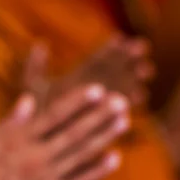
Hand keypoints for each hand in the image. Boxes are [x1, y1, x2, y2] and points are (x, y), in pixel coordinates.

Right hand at [0, 85, 128, 179]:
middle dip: (99, 116)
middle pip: (73, 133)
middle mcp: (34, 157)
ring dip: (104, 137)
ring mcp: (45, 179)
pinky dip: (97, 170)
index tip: (98, 90)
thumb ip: (9, 124)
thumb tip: (28, 100)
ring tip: (124, 121)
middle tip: (122, 101)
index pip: (54, 116)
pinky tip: (115, 158)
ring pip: (80, 154)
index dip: (77, 102)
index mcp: (18, 141)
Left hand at [25, 36, 153, 108]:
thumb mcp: (32, 87)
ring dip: (133, 78)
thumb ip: (35, 67)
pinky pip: (120, 108)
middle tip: (143, 47)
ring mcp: (100, 103)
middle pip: (112, 69)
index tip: (120, 38)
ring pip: (121, 86)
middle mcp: (91, 87)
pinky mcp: (104, 118)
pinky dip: (130, 101)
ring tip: (147, 70)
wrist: (38, 140)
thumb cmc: (33, 112)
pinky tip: (141, 96)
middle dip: (127, 58)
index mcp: (76, 77)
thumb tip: (39, 44)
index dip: (107, 49)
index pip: (95, 58)